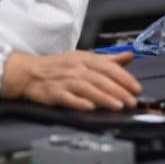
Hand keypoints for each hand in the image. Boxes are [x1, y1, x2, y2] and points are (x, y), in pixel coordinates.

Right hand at [1, 50, 142, 110]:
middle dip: (119, 91)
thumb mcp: (83, 57)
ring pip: (88, 89)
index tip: (136, 88)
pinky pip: (68, 98)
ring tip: (118, 106)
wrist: (28, 72)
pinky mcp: (54, 93)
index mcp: (85, 58)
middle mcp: (76, 68)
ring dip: (104, 98)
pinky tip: (90, 108)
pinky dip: (79, 103)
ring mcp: (65, 81)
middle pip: (101, 79)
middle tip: (132, 101)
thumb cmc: (58, 66)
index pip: (109, 67)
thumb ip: (108, 59)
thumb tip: (129, 55)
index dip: (125, 78)